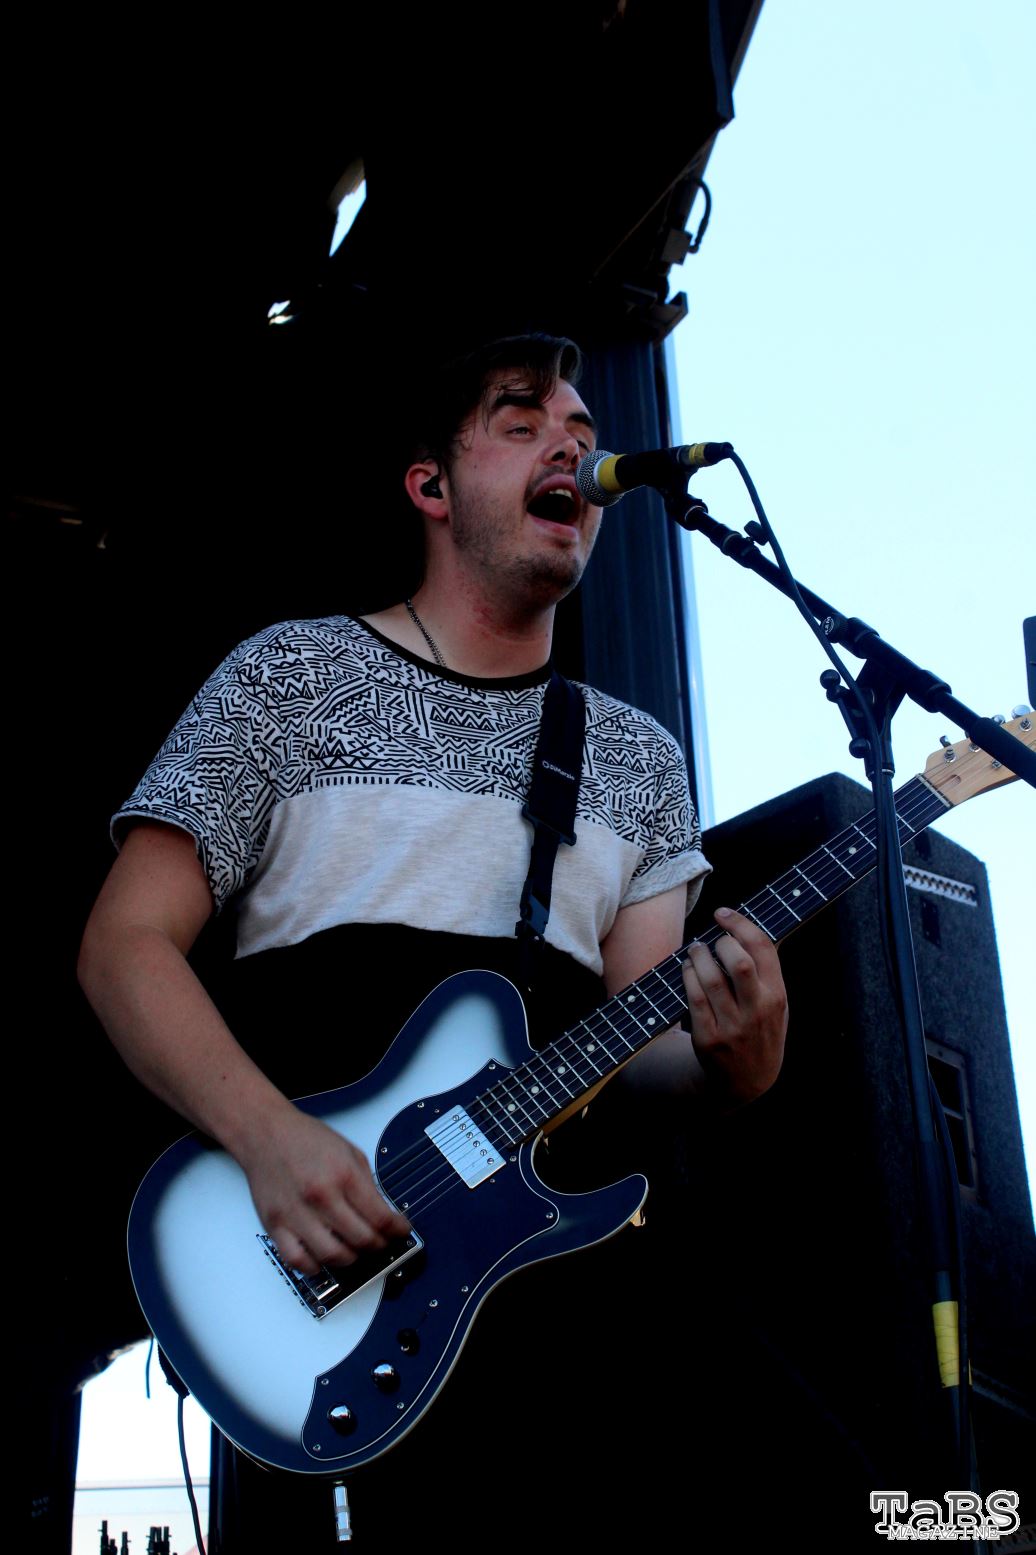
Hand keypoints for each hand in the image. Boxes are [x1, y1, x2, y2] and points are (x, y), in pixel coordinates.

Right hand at [239, 1104, 410, 1273]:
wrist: (266, 1133)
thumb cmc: (305, 1139)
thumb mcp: (350, 1152)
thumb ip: (367, 1185)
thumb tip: (384, 1214)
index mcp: (343, 1175)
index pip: (380, 1217)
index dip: (397, 1230)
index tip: (401, 1231)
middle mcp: (321, 1196)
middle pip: (361, 1240)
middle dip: (379, 1246)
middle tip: (381, 1242)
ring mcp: (296, 1214)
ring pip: (332, 1256)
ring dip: (350, 1259)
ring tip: (354, 1250)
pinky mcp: (275, 1225)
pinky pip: (298, 1260)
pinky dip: (315, 1266)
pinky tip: (323, 1257)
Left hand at [682, 907, 787, 1108]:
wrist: (746, 1082)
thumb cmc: (760, 1031)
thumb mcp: (776, 1005)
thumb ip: (767, 972)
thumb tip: (743, 928)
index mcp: (778, 997)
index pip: (763, 949)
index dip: (740, 924)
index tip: (723, 913)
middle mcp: (757, 1011)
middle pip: (738, 962)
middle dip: (720, 942)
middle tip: (712, 941)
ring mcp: (733, 1027)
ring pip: (711, 979)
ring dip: (698, 956)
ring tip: (695, 951)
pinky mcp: (708, 1039)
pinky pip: (694, 999)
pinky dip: (688, 977)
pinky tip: (688, 969)